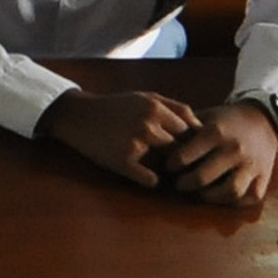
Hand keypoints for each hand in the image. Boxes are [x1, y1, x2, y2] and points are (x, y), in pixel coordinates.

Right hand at [41, 89, 198, 188]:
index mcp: (156, 107)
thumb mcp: (146, 97)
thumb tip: (199, 125)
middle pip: (181, 146)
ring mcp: (136, 143)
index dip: (192, 140)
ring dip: (169, 168)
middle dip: (182, 155)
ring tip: (166, 170)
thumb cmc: (115, 106)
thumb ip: (174, 107)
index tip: (190, 148)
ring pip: (168, 162)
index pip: (189, 129)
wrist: (78, 115)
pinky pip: (149, 179)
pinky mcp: (122, 160)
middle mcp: (148, 124)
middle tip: (180, 163)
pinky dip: (152, 181)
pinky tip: (149, 177)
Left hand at [151, 102, 277, 205]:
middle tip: (179, 184)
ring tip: (200, 193)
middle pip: (203, 177)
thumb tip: (160, 144)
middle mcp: (234, 149)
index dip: (172, 165)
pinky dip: (233, 201)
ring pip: (229, 191)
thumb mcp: (207, 117)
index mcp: (216, 132)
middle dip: (185, 184)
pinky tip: (221, 196)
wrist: (265, 119)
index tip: (168, 166)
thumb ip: (186, 131)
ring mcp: (251, 165)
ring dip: (210, 197)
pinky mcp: (264, 178)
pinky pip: (248, 197)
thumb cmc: (227, 120)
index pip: (185, 156)